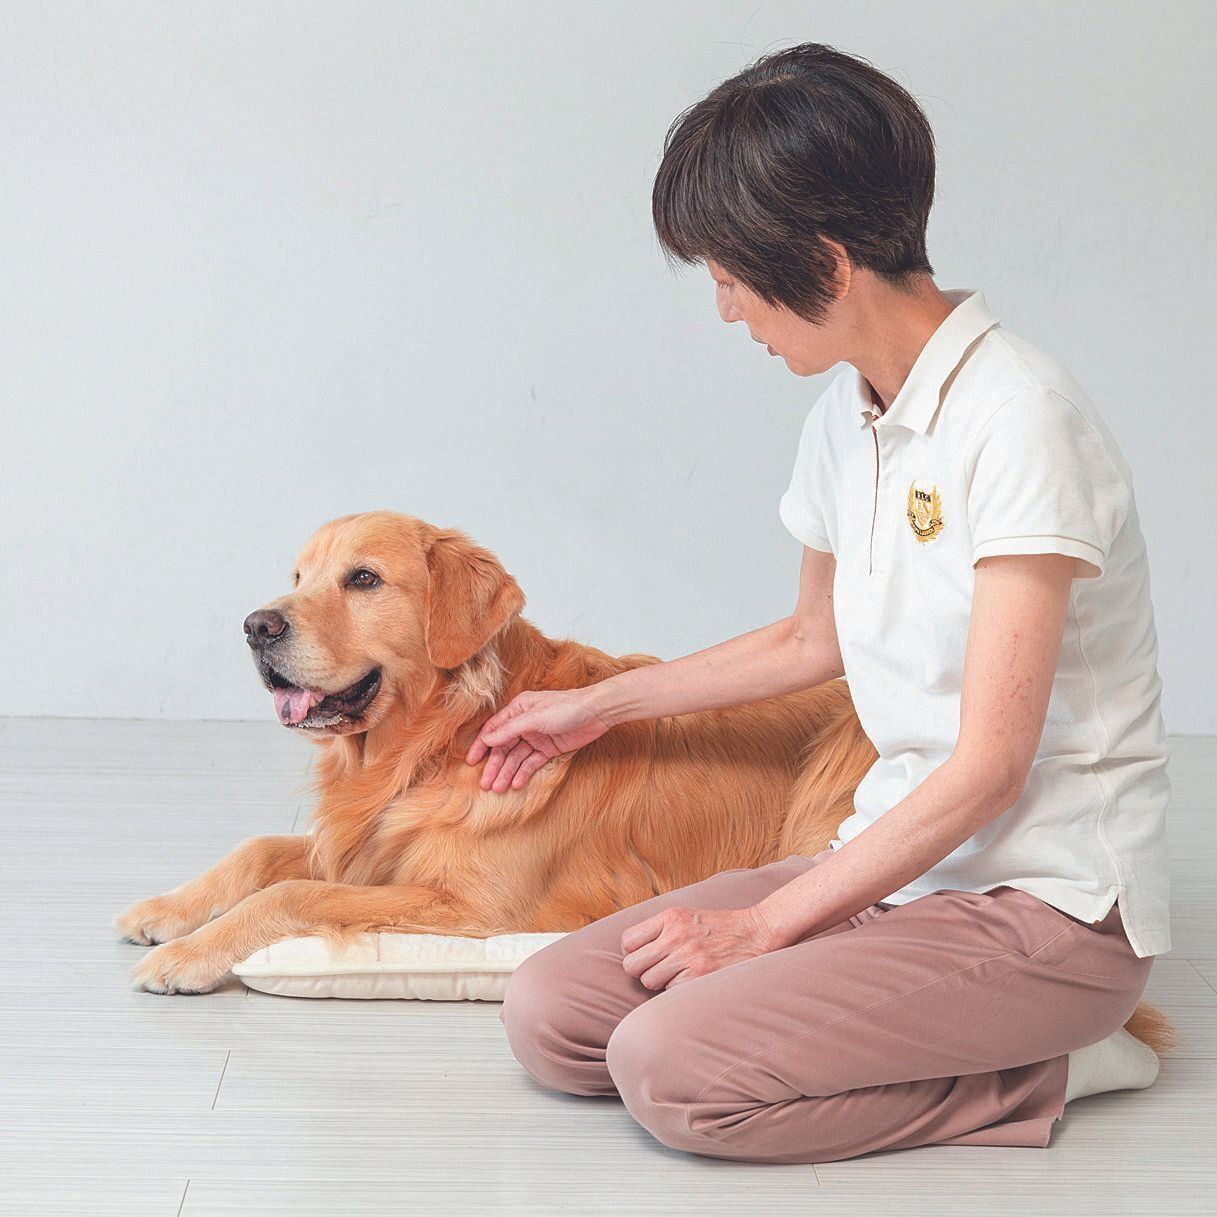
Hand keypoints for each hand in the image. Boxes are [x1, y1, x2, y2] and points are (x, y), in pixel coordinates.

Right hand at [464, 687, 614, 791]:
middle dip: (494, 766)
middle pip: (504, 747)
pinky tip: (516, 784)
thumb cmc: (566, 707)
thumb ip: (510, 730)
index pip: (494, 730)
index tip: (472, 762)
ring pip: (517, 758)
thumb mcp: (535, 717)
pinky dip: (524, 773)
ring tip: (499, 789)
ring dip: (507, 772)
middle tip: (485, 785)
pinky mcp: (549, 748)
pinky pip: (532, 762)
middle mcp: (524, 723)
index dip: (482, 746)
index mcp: (518, 710)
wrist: (597, 712)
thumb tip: (487, 740)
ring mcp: (537, 737)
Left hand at [620, 904, 780, 989]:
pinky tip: (692, 978)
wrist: (756, 932)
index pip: (628, 941)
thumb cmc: (718, 927)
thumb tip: (630, 950)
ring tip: (676, 973)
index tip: (643, 956)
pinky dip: (678, 988)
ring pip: (649, 981)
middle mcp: (676, 935)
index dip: (632, 952)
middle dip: (641, 970)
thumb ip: (660, 928)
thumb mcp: (686, 915)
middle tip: (656, 969)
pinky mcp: (700, 976)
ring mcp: (688, 956)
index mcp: (670, 917)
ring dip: (660, 981)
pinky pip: (670, 991)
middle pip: (632, 965)